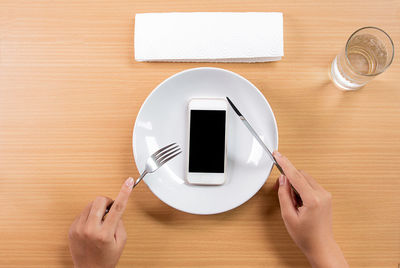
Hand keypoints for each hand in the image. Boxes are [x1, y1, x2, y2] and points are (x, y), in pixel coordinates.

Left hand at [68, 177, 134, 267]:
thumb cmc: (106, 258)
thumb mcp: (121, 242)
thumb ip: (120, 222)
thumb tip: (115, 208)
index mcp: (105, 234)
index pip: (117, 208)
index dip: (125, 192)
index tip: (129, 182)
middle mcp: (90, 230)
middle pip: (100, 200)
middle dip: (107, 201)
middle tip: (110, 210)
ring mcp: (79, 229)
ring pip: (90, 204)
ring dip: (98, 209)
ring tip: (100, 221)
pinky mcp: (72, 229)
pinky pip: (82, 212)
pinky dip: (89, 215)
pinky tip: (92, 226)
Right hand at [273, 152, 347, 267]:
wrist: (321, 246)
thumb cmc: (306, 236)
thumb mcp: (288, 216)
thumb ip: (284, 195)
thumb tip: (283, 179)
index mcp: (313, 199)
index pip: (296, 176)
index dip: (284, 164)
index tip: (277, 155)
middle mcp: (322, 194)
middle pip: (301, 175)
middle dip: (289, 179)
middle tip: (282, 192)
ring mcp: (326, 195)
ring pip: (305, 179)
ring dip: (296, 185)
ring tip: (293, 203)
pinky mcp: (326, 196)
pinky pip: (310, 185)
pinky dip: (302, 189)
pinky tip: (299, 203)